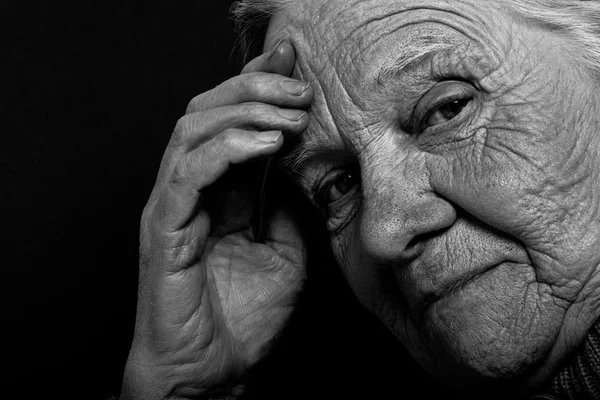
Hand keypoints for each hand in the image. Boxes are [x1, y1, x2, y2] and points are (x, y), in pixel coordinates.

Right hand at [121, 40, 312, 399]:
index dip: (258, 87)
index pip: (228, 120)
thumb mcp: (285, 248)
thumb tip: (304, 164)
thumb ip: (285, 204)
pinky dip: (226, 149)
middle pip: (205, 111)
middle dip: (253, 88)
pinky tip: (265, 145)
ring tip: (288, 114)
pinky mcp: (164, 229)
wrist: (213, 371)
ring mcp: (172, 206)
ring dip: (244, 112)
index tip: (295, 69)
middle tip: (298, 86)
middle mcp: (187, 189)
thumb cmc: (243, 316)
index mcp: (214, 191)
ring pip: (192, 130)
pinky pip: (187, 173)